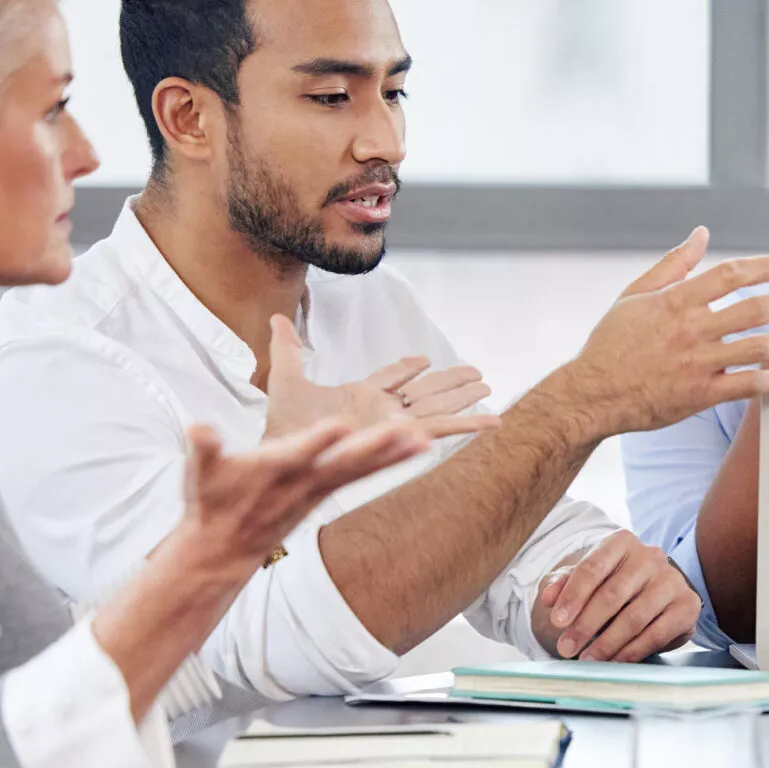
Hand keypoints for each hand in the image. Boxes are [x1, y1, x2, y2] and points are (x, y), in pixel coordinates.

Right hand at [172, 418, 432, 573]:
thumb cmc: (211, 501)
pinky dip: (394, 460)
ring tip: (426, 439)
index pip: (298, 453)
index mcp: (271, 470)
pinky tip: (422, 446)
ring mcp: (318, 488)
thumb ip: (203, 448)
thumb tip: (197, 428)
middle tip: (403, 431)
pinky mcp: (327, 491)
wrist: (223, 547)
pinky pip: (367, 474)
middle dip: (372, 447)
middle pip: (342, 462)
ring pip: (362, 468)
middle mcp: (302, 481)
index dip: (318, 441)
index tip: (340, 425)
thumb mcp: (200, 473)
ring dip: (394, 455)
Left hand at [262, 315, 499, 441]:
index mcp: (360, 396)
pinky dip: (468, 425)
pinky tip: (491, 421)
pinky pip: (442, 428)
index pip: (390, 378)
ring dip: (463, 396)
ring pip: (438, 405)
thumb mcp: (286, 379)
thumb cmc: (284, 425)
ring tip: (488, 386)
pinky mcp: (404, 434)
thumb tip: (276, 318)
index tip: (423, 359)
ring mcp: (395, 423)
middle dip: (450, 381)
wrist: (290, 449)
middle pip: (425, 391)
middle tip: (476, 371)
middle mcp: (382, 410)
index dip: (406, 368)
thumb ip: (288, 349)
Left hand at [531, 531, 702, 661]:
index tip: (556, 621)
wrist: (658, 593)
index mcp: (622, 543)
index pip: (593, 567)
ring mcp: (673, 580)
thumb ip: (565, 584)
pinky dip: (631, 652)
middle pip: (613, 594)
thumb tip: (547, 597)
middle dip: (585, 625)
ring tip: (587, 660)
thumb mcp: (588, 579)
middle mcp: (651, 557)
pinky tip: (614, 662)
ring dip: (607, 643)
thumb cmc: (616, 584)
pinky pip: (656, 634)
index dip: (573, 596)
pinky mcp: (688, 605)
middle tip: (566, 647)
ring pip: (634, 617)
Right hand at [554, 227, 768, 434]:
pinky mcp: (699, 394)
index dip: (762, 267)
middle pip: (752, 309)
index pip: (729, 275)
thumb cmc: (610, 343)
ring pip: (755, 348)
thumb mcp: (634, 295)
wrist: (591, 393)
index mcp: (675, 301)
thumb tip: (700, 233)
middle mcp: (690, 329)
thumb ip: (672, 265)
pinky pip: (744, 385)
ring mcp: (697, 362)